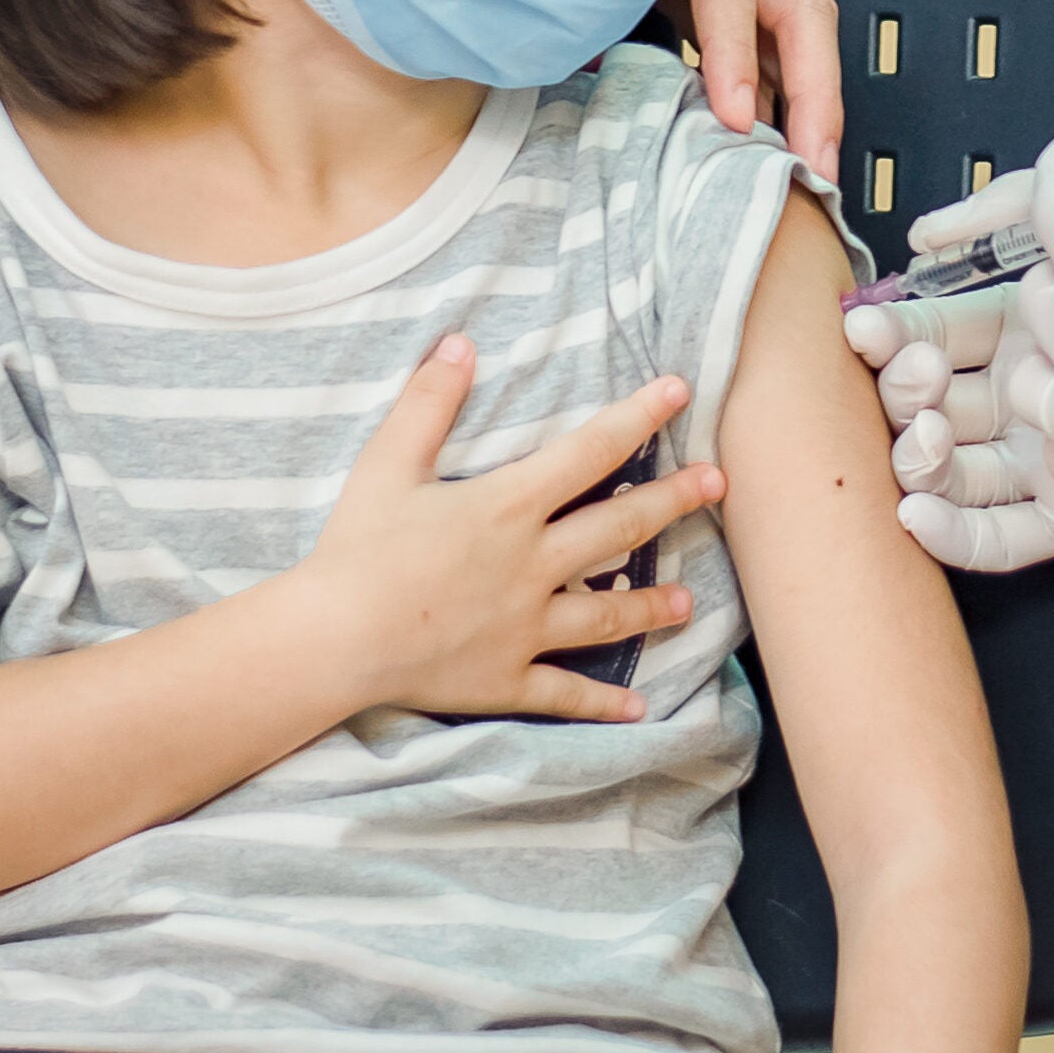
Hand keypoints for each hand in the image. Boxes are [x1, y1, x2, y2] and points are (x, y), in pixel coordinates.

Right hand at [294, 345, 718, 722]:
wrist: (335, 640)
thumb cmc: (358, 549)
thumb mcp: (387, 463)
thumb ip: (428, 402)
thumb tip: (459, 342)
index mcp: (509, 507)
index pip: (590, 451)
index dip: (638, 417)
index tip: (680, 393)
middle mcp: (532, 566)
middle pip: (618, 527)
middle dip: (673, 501)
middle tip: (718, 485)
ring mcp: (526, 628)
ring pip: (607, 616)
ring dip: (652, 606)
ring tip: (690, 603)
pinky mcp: (507, 678)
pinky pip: (564, 693)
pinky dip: (602, 705)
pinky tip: (636, 710)